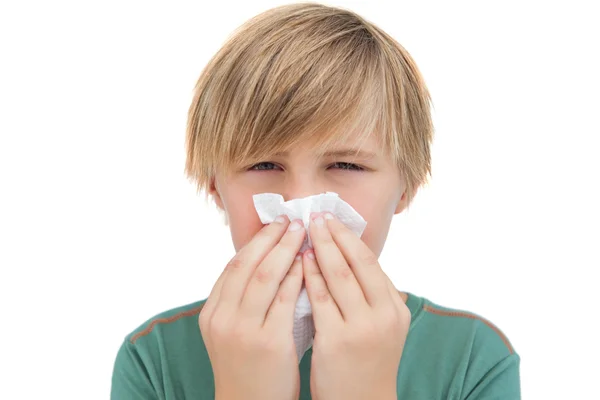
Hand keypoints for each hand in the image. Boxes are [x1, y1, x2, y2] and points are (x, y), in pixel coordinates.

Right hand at [199, 215, 305, 399]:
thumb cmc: (247, 367)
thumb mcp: (232, 331)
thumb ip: (242, 300)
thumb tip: (268, 262)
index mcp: (212, 313)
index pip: (233, 266)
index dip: (256, 241)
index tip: (274, 224)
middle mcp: (222, 318)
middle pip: (247, 264)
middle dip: (271, 238)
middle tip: (291, 219)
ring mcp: (243, 330)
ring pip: (264, 276)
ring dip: (286, 250)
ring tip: (303, 232)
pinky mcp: (268, 342)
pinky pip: (285, 300)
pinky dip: (296, 277)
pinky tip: (309, 263)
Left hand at [302, 212, 410, 399]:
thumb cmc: (366, 361)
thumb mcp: (382, 326)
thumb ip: (373, 295)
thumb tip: (354, 257)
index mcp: (395, 308)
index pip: (371, 262)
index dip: (349, 237)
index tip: (332, 220)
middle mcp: (384, 315)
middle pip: (356, 262)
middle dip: (333, 235)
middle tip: (316, 214)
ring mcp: (362, 328)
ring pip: (338, 276)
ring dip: (319, 248)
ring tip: (304, 230)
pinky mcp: (337, 340)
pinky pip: (320, 299)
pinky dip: (309, 276)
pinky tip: (298, 261)